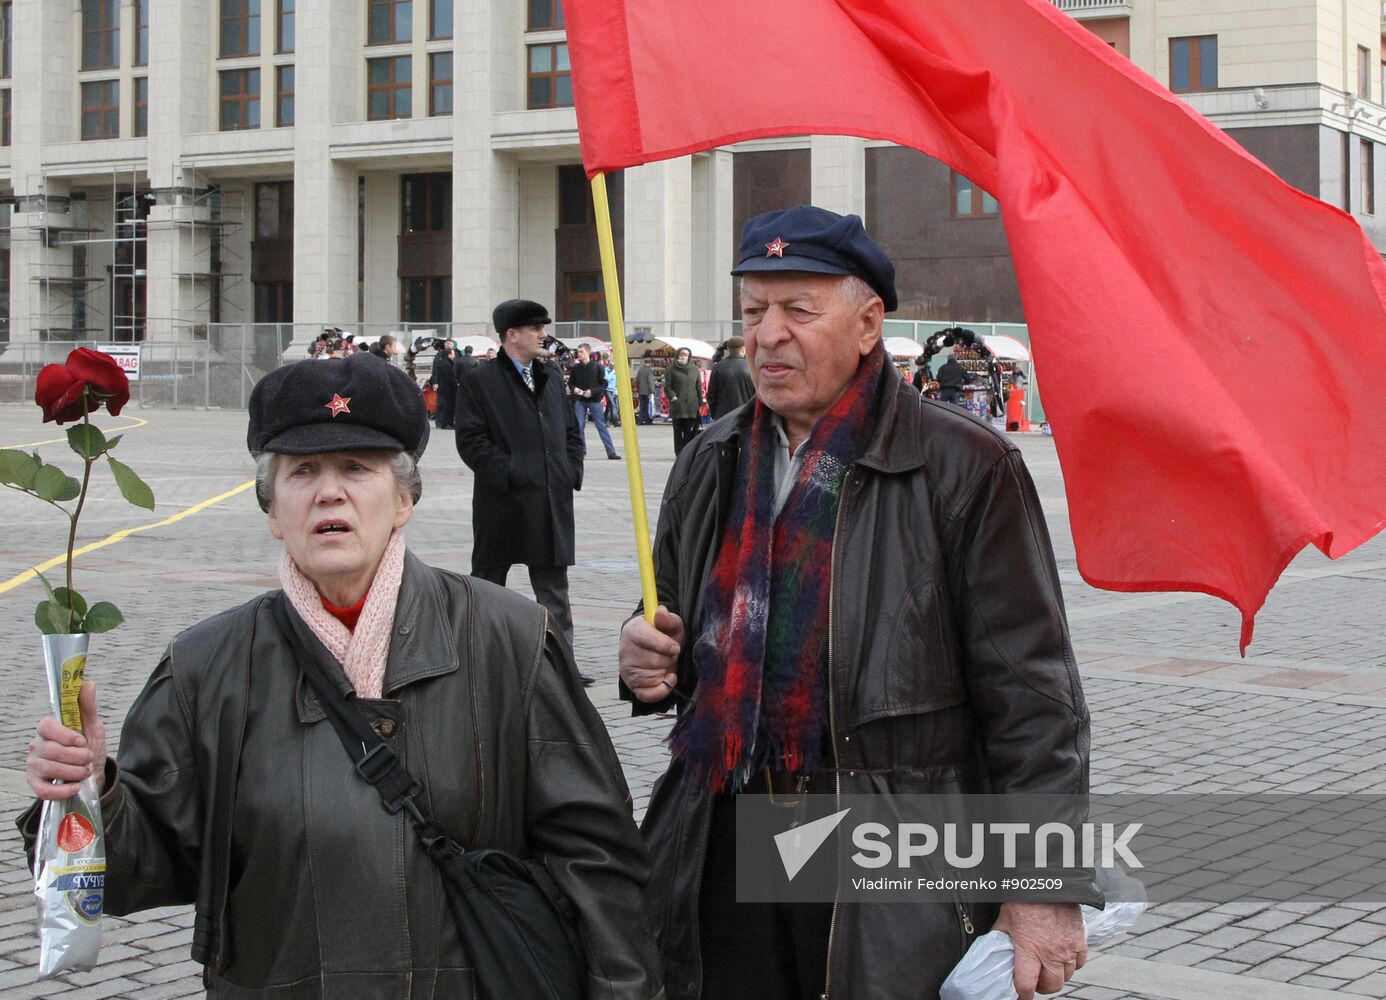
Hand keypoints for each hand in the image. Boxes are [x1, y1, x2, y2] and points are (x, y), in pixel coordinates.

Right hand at [27, 682, 107, 799]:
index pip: (45, 726)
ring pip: (49, 769)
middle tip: (88, 758)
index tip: (81, 741)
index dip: (65, 735)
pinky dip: (62, 790)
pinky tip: (75, 787)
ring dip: (74, 772)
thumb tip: (87, 682)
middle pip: (51, 750)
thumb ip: (87, 707)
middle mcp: (37, 746)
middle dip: (76, 757)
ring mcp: (34, 766)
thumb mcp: (92, 727)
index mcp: (48, 729)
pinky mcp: (36, 784)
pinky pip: (43, 790)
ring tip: (85, 771)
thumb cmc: (89, 748)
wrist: (93, 775)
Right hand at [619, 606, 683, 701]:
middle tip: (670, 654)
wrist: (656, 649)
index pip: (646, 639)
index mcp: (632, 630)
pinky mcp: (632, 685)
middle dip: (669, 658)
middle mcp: (625, 650)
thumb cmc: (664, 635)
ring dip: (666, 671)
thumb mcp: (670, 624)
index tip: (675, 647)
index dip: (664, 644)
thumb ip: (667, 618)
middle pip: (655, 660)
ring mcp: (627, 669)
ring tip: (666, 663)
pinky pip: (648, 695)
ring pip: (654, 676)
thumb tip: (661, 611)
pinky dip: (662, 690)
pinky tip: (667, 679)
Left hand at [994, 901, 1085, 998]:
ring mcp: (1068, 948)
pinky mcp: (1080, 941)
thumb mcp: (1005, 918)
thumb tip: (994, 948)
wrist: (1049, 881)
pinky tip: (1062, 956)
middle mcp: (1051, 953)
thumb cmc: (1026, 898)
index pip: (1026, 984)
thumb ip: (1001, 937)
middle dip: (1041, 986)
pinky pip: (1080, 963)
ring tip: (1048, 967)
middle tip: (1035, 979)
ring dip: (1057, 975)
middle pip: (1051, 986)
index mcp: (1029, 949)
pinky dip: (1072, 964)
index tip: (1020, 995)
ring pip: (1066, 976)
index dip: (1022, 994)